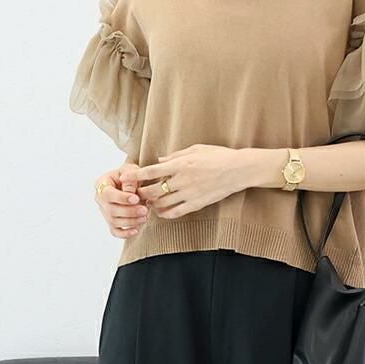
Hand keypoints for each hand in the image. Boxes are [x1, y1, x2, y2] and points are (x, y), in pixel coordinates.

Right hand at [93, 164, 150, 238]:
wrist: (132, 182)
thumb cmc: (130, 175)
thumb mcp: (131, 170)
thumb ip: (130, 179)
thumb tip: (130, 193)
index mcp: (102, 184)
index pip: (108, 194)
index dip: (122, 198)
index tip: (136, 198)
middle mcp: (100, 199)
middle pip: (111, 210)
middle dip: (129, 211)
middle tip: (144, 209)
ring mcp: (105, 212)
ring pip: (114, 222)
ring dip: (131, 221)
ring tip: (145, 216)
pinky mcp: (111, 221)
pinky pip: (115, 231)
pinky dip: (125, 233)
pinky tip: (136, 230)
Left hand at [119, 144, 243, 218]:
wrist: (239, 170)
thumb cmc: (219, 156)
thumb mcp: (196, 149)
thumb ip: (176, 155)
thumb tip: (159, 160)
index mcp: (181, 164)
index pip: (152, 171)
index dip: (136, 175)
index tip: (125, 178)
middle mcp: (183, 180)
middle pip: (154, 190)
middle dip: (141, 192)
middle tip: (136, 193)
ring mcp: (190, 193)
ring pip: (163, 203)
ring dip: (152, 204)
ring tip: (148, 202)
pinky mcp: (197, 204)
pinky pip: (176, 212)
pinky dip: (166, 213)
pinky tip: (161, 212)